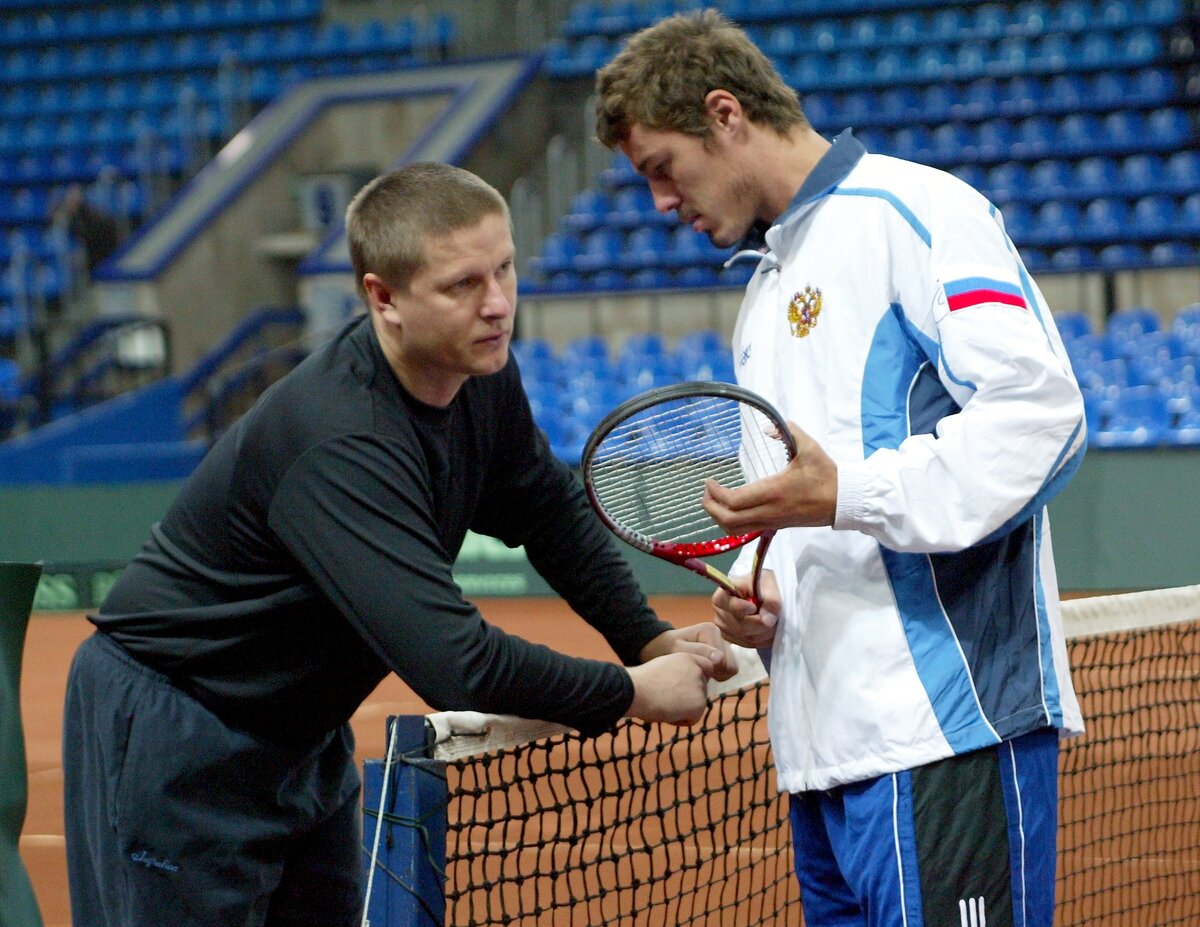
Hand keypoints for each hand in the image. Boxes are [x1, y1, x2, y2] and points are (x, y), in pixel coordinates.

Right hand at [626, 653, 713, 724]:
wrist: (637, 690)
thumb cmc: (642, 681)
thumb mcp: (664, 666)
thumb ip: (678, 672)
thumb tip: (681, 684)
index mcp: (688, 658)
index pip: (706, 666)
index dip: (699, 678)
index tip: (689, 687)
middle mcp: (697, 670)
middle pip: (702, 688)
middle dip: (690, 696)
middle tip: (669, 699)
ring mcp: (700, 687)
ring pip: (697, 704)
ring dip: (684, 709)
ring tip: (665, 704)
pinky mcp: (699, 703)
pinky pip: (693, 718)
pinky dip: (681, 720)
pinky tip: (668, 713)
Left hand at [638, 623, 737, 680]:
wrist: (660, 648)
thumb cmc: (666, 648)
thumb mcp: (677, 650)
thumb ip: (697, 652)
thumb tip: (719, 658)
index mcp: (710, 630)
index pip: (724, 660)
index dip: (711, 670)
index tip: (694, 669)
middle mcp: (719, 635)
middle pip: (731, 664)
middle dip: (716, 673)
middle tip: (698, 672)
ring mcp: (722, 644)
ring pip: (731, 668)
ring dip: (717, 674)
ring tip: (700, 672)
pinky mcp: (722, 652)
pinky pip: (728, 670)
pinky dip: (718, 674)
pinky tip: (704, 672)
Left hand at [702, 420, 837, 532]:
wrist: (843, 501)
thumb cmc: (826, 475)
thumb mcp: (809, 448)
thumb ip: (789, 431)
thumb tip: (769, 427)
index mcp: (774, 491)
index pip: (735, 501)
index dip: (716, 494)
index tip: (709, 481)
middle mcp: (769, 510)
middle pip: (729, 520)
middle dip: (710, 507)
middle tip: (706, 491)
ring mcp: (772, 521)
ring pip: (736, 530)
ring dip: (719, 517)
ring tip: (714, 500)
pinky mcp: (776, 526)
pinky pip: (747, 530)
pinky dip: (732, 522)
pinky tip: (731, 507)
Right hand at [711, 570, 780, 649]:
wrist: (759, 593)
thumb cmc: (760, 584)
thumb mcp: (769, 584)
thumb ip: (771, 599)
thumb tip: (768, 621)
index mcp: (722, 595)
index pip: (732, 608)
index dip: (745, 609)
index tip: (755, 606)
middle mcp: (719, 613)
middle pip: (742, 626)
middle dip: (763, 623)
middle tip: (775, 616)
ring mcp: (724, 629)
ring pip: (748, 637)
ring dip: (766, 632)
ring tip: (773, 621)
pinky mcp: (732, 639)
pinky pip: (751, 644)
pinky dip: (763, 639)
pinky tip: (767, 629)